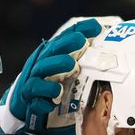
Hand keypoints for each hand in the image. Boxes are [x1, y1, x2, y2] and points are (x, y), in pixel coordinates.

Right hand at [0, 18, 100, 134]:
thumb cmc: (50, 88)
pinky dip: (45, 93)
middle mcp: (42, 64)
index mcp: (52, 56)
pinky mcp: (28, 96)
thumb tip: (108, 60)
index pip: (66, 38)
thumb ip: (83, 66)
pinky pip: (35, 94)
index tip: (97, 28)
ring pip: (43, 69)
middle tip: (81, 41)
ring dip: (57, 65)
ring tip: (71, 65)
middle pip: (53, 50)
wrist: (26, 106)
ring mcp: (34, 79)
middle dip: (67, 44)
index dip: (81, 30)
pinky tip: (56, 94)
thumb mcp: (68, 75)